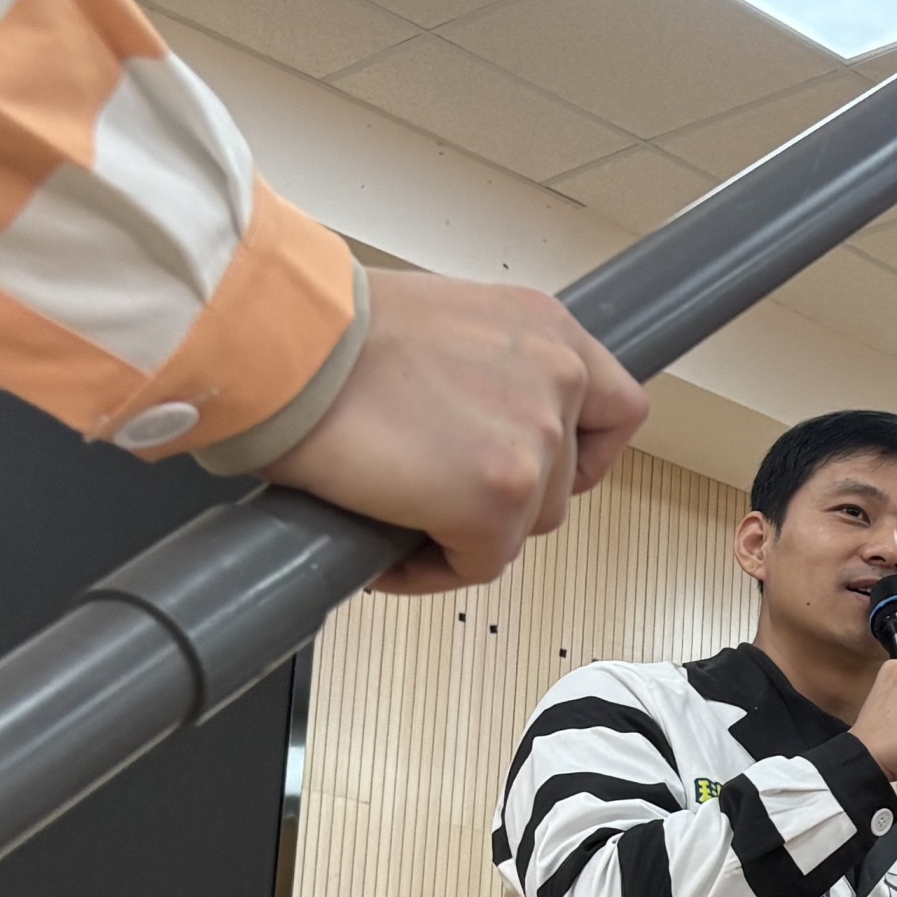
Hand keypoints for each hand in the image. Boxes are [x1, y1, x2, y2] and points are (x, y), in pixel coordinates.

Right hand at [266, 268, 647, 593]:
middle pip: (563, 482)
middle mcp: (559, 378)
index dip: (578, 454)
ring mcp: (536, 440)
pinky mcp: (499, 497)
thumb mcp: (443, 328)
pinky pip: (479, 563)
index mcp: (548, 329)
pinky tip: (387, 550)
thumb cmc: (328, 332)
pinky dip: (432, 569)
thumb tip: (477, 431)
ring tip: (402, 516)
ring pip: (523, 526)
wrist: (281, 344)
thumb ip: (487, 373)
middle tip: (437, 496)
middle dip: (503, 500)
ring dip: (467, 532)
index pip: (615, 410)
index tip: (536, 471)